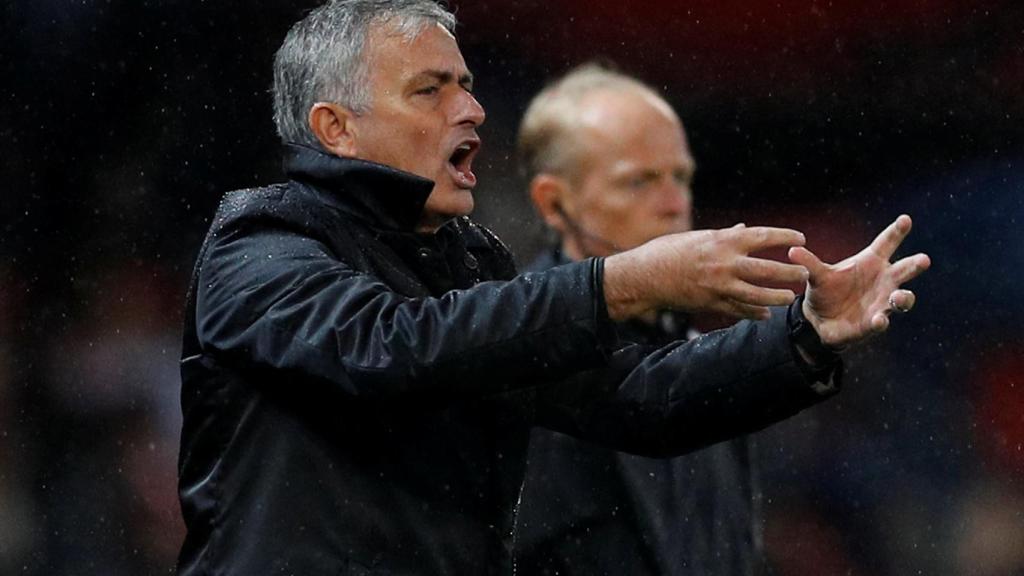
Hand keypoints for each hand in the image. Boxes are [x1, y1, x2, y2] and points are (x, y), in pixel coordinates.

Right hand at [604, 224, 809, 321]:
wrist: (644, 276)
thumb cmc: (668, 251)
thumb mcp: (697, 237)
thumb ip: (724, 236)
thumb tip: (743, 229)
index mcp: (722, 241)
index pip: (762, 236)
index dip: (785, 237)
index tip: (801, 239)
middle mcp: (724, 263)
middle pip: (766, 269)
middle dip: (789, 272)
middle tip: (804, 273)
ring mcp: (718, 286)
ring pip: (756, 295)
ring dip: (776, 297)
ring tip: (789, 298)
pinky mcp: (710, 304)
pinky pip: (738, 311)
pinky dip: (752, 313)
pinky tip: (764, 315)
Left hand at [788, 214, 930, 347]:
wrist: (820, 319)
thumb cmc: (826, 290)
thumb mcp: (817, 275)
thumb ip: (809, 264)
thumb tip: (792, 250)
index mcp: (871, 262)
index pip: (887, 243)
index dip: (896, 232)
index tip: (905, 219)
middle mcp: (883, 280)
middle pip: (904, 270)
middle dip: (915, 265)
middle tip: (924, 259)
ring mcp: (882, 302)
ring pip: (902, 299)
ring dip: (903, 298)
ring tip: (898, 297)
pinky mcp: (875, 322)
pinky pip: (882, 321)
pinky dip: (881, 321)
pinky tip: (879, 320)